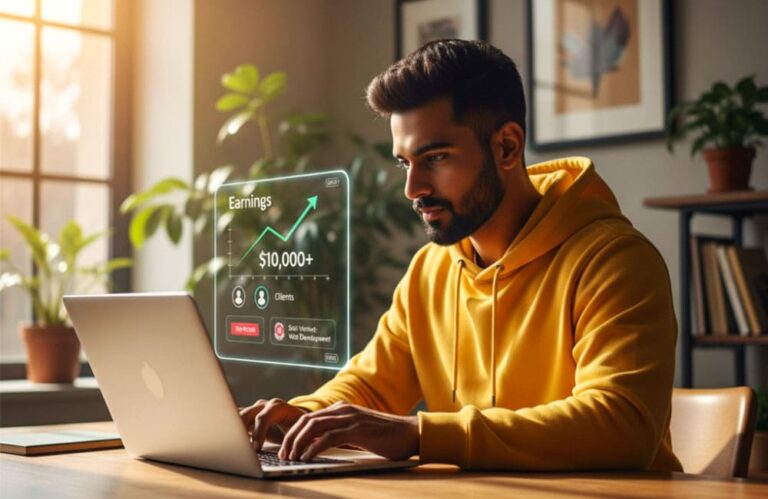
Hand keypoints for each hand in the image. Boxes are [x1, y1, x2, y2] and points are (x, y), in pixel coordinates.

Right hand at [239, 398, 306, 450]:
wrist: (296, 421)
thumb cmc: (299, 429)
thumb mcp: (298, 434)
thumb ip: (291, 442)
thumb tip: (288, 455)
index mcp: (278, 407)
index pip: (264, 417)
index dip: (258, 433)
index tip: (256, 449)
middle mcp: (264, 405)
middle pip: (247, 414)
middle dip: (241, 430)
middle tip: (240, 447)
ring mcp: (255, 409)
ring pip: (239, 415)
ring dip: (235, 429)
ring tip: (233, 444)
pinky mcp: (249, 416)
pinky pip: (237, 419)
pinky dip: (233, 428)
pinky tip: (231, 440)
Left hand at [278, 401, 418, 461]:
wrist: (410, 433)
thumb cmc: (386, 436)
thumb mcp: (358, 432)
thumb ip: (341, 434)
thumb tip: (319, 445)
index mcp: (342, 409)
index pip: (309, 417)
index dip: (294, 433)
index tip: (286, 449)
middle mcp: (343, 410)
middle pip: (306, 420)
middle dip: (291, 438)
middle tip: (283, 455)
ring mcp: (350, 418)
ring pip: (314, 427)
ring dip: (299, 443)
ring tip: (291, 458)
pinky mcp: (357, 429)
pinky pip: (329, 437)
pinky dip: (314, 448)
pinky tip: (307, 458)